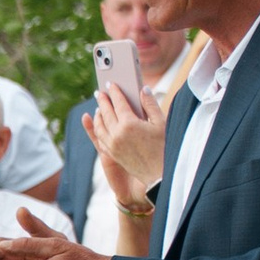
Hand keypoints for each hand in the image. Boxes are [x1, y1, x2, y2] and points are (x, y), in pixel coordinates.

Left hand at [88, 83, 164, 208]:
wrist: (159, 176)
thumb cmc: (163, 148)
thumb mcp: (161, 123)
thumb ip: (150, 105)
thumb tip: (143, 89)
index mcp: (129, 124)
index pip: (118, 103)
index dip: (114, 92)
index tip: (111, 84)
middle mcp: (117, 134)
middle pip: (106, 113)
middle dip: (103, 100)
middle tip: (100, 92)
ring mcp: (112, 145)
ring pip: (99, 126)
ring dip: (98, 114)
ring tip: (99, 107)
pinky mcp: (111, 154)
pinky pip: (99, 138)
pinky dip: (96, 129)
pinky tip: (98, 124)